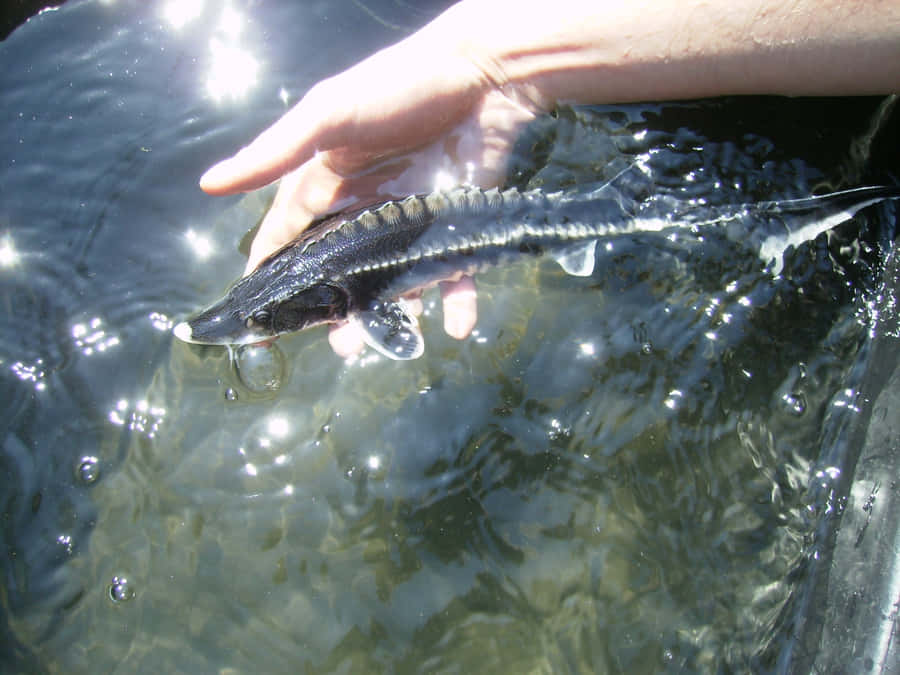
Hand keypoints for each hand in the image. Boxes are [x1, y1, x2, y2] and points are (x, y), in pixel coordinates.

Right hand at [200, 19, 541, 356]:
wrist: (482, 73)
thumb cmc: (397, 86)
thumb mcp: (327, 115)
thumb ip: (275, 153)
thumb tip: (209, 184)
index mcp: (327, 186)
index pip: (288, 241)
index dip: (272, 279)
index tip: (261, 325)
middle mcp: (366, 210)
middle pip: (344, 274)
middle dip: (341, 312)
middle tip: (342, 345)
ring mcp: (411, 222)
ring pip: (398, 282)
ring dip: (396, 317)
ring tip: (397, 344)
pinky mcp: (455, 226)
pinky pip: (454, 273)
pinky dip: (458, 303)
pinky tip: (457, 328)